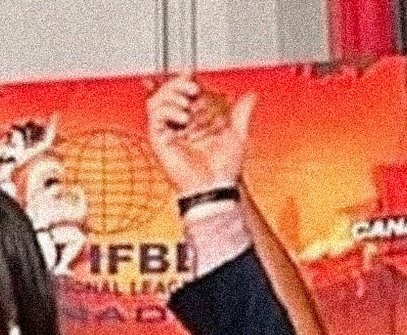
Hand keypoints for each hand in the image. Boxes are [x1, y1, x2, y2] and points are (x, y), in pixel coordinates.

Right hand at [147, 75, 254, 196]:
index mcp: (195, 121)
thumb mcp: (237, 135)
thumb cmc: (223, 170)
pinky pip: (155, 114)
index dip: (185, 79)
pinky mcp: (159, 139)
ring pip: (158, 99)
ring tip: (188, 104)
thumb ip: (242, 114)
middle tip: (193, 88)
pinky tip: (182, 117)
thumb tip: (251, 95)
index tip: (192, 74)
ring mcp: (169, 132)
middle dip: (179, 84)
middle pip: (168, 91)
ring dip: (172, 95)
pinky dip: (168, 110)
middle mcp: (180, 125)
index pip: (184, 91)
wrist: (215, 188)